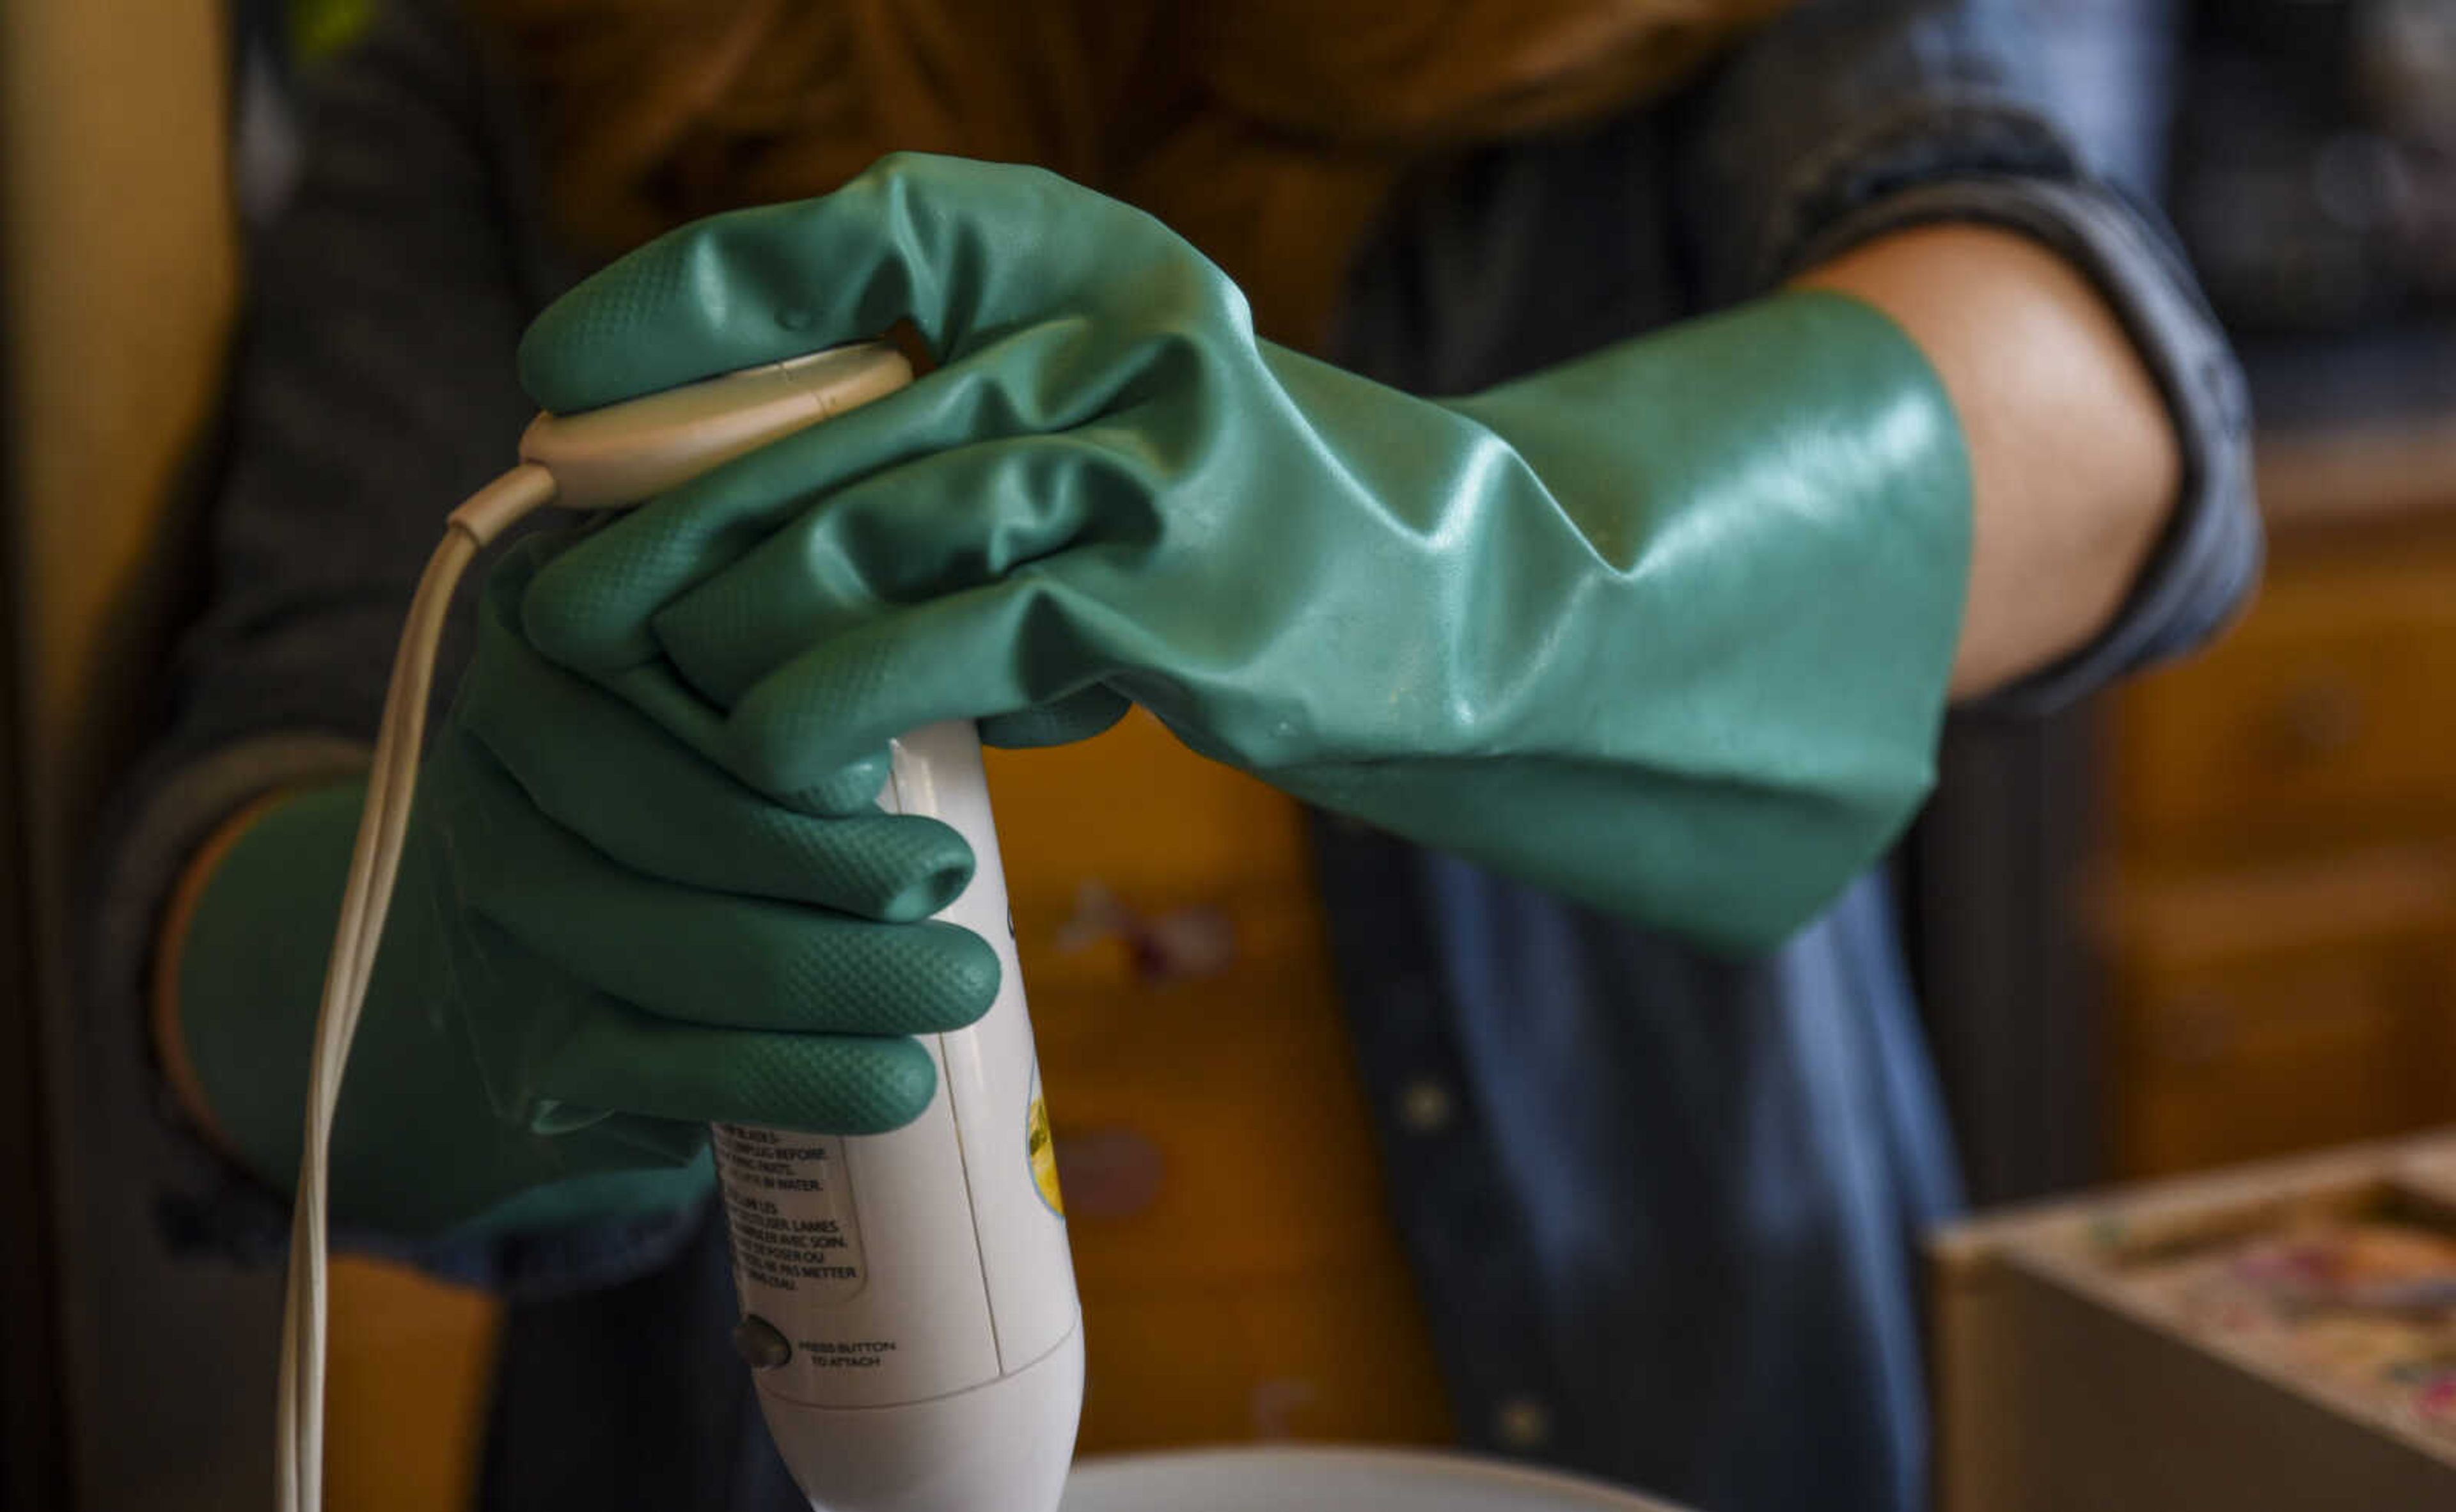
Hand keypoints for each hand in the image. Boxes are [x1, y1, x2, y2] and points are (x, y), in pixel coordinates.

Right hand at [171, 540, 997, 1235]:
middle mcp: (491, 757)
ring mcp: (491, 906)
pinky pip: (660, 1065)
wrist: (517, 967)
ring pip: (674, 944)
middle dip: (830, 858)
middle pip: (666, 816)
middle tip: (954, 877)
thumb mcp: (711, 684)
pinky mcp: (522, 1039)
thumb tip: (956, 696)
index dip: (776, 730)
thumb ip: (792, 669)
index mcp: (548, 633)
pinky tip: (894, 1083)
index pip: (658, 671)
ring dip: (839, 972)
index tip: (884, 767)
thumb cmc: (682, 789)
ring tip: (964, 980)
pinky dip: (792, 1077)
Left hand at [515, 153, 1970, 951]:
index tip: (566, 373)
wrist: (1463, 614)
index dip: (695, 296)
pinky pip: (923, 650)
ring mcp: (1133, 466)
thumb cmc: (1243, 539)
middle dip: (655, 525)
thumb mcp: (1104, 447)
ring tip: (649, 705)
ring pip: (844, 541)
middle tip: (549, 605)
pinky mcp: (1150, 607)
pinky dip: (818, 714)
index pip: (859, 237)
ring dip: (715, 638)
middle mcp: (1106, 336)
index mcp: (1088, 264)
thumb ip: (956, 447)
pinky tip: (769, 765)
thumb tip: (741, 529)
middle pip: (814, 422)